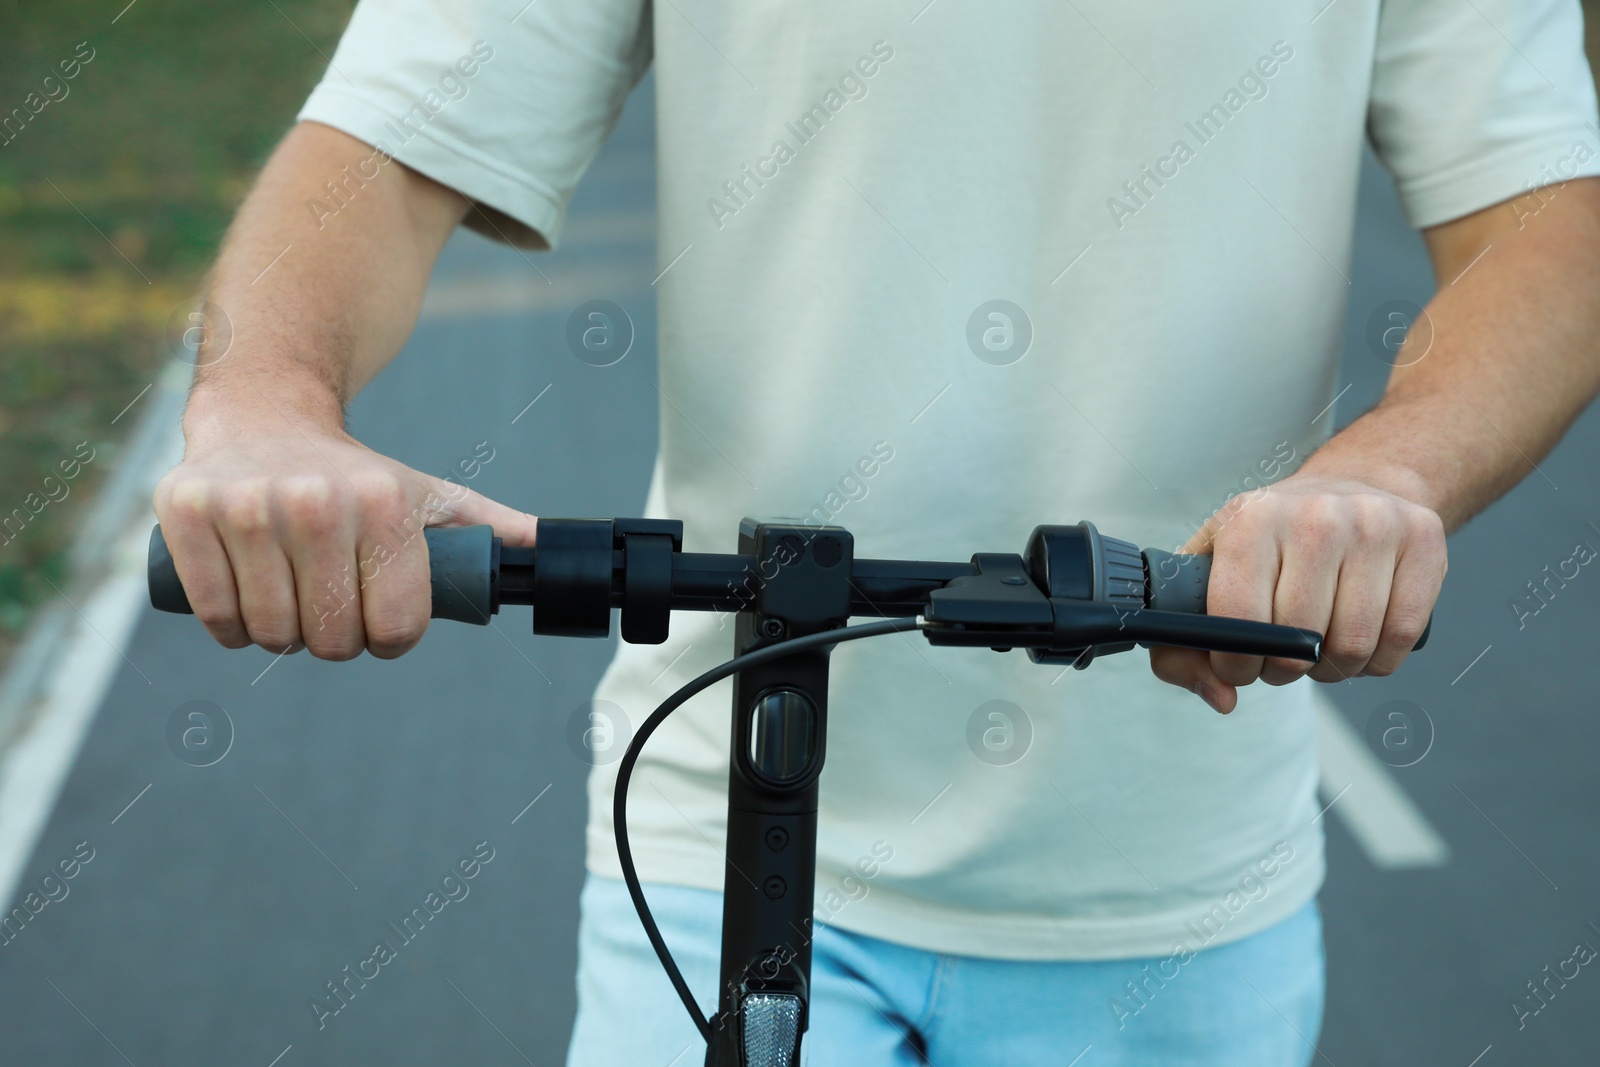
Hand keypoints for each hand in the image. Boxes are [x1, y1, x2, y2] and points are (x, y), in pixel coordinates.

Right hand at [153, 391, 537, 659]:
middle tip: (329, 610)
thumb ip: (488, 526)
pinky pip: (213, 615)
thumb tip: (545, 547)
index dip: (389, 639)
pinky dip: (230, 628)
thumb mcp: (426, 492)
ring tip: (290, 600)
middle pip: (330, 639)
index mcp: (383, 504)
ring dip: (281, 637)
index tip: (380, 624)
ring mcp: (246, 505)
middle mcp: (315, 502)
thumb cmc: (356, 474)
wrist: (266, 414)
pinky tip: (245, 603)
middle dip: (334, 641)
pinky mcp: (185, 509)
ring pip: (270, 634)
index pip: (394, 628)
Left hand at [1148, 472, 1446, 712]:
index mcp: (1252, 520)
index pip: (1240, 618)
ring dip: (1332, 669)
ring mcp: (1374, 524)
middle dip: (1283, 670)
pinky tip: (1358, 640)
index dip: (1234, 663)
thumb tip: (1221, 698)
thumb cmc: (1270, 541)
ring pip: (1354, 645)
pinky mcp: (1423, 540)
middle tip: (1280, 659)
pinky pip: (1400, 637)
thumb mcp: (1212, 570)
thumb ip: (1185, 644)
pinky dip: (1375, 660)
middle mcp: (1315, 516)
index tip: (1236, 668)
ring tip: (1318, 648)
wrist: (1350, 486)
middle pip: (1299, 640)